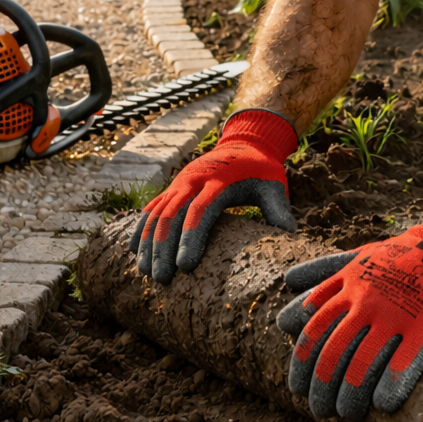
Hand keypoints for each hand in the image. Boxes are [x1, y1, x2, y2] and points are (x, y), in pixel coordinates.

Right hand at [130, 108, 297, 282]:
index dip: (192, 238)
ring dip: (149, 243)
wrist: (244, 142)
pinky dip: (141, 228)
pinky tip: (133, 251)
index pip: (201, 211)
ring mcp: (180, 182)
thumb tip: (289, 237)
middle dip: (164, 248)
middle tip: (162, 280)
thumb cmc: (262, 170)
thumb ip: (278, 210)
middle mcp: (194, 180)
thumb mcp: (274, 185)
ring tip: (146, 273)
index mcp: (219, 181)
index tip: (185, 266)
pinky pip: (152, 207)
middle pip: (172, 215)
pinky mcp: (173, 186)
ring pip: (157, 213)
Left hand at [275, 183, 422, 419]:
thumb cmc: (405, 253)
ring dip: (350, 396)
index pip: (312, 331)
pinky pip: (403, 363)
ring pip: (361, 364)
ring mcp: (396, 314)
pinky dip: (389, 387)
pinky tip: (382, 405)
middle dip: (320, 388)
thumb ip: (324, 269)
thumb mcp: (360, 254)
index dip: (301, 364)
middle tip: (319, 411)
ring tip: (347, 414)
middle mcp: (366, 301)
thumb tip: (288, 281)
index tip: (297, 387)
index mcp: (348, 285)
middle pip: (332, 353)